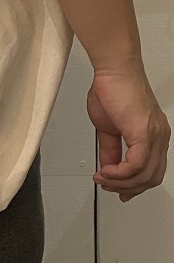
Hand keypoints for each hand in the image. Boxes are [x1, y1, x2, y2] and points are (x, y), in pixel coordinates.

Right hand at [86, 65, 170, 201]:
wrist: (113, 71)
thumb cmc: (112, 90)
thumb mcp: (108, 128)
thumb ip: (111, 150)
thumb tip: (108, 166)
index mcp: (153, 136)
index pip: (152, 171)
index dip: (134, 186)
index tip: (117, 190)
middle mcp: (159, 137)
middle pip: (151, 178)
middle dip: (126, 187)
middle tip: (106, 185)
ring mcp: (154, 135)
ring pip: (144, 175)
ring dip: (119, 182)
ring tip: (102, 178)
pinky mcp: (144, 133)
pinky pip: (136, 165)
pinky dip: (119, 173)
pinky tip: (106, 171)